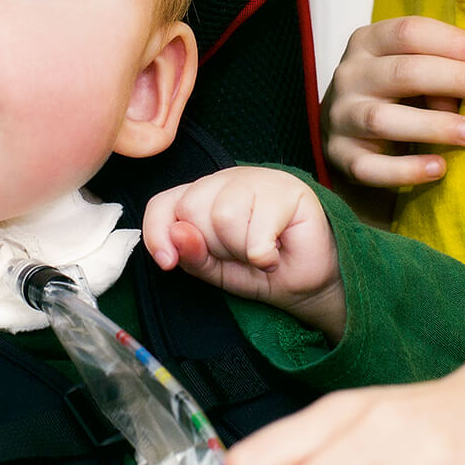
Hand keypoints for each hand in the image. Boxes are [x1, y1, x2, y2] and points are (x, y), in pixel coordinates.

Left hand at [143, 167, 342, 340]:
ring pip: (223, 216)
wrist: (307, 286)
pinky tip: (276, 252)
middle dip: (214, 247)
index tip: (167, 262)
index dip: (157, 234)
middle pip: (192, 210)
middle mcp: (227, 179)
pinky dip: (263, 256)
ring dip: (241, 251)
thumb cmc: (260, 271)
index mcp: (203, 193)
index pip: (163, 203)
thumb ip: (191, 254)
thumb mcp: (215, 270)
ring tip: (259, 253)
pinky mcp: (289, 190)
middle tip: (240, 255)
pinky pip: (256, 232)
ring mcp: (259, 178)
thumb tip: (177, 233)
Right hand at [321, 16, 464, 186]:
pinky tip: (439, 168)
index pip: (409, 32)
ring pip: (383, 119)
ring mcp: (341, 117)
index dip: (454, 42)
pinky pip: (370, 167)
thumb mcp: (413, 67)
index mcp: (367, 42)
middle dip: (457, 79)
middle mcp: (350, 76)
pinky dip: (406, 170)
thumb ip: (443, 69)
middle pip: (403, 72)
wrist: (347, 129)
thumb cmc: (396, 91)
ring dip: (433, 126)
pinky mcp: (341, 157)